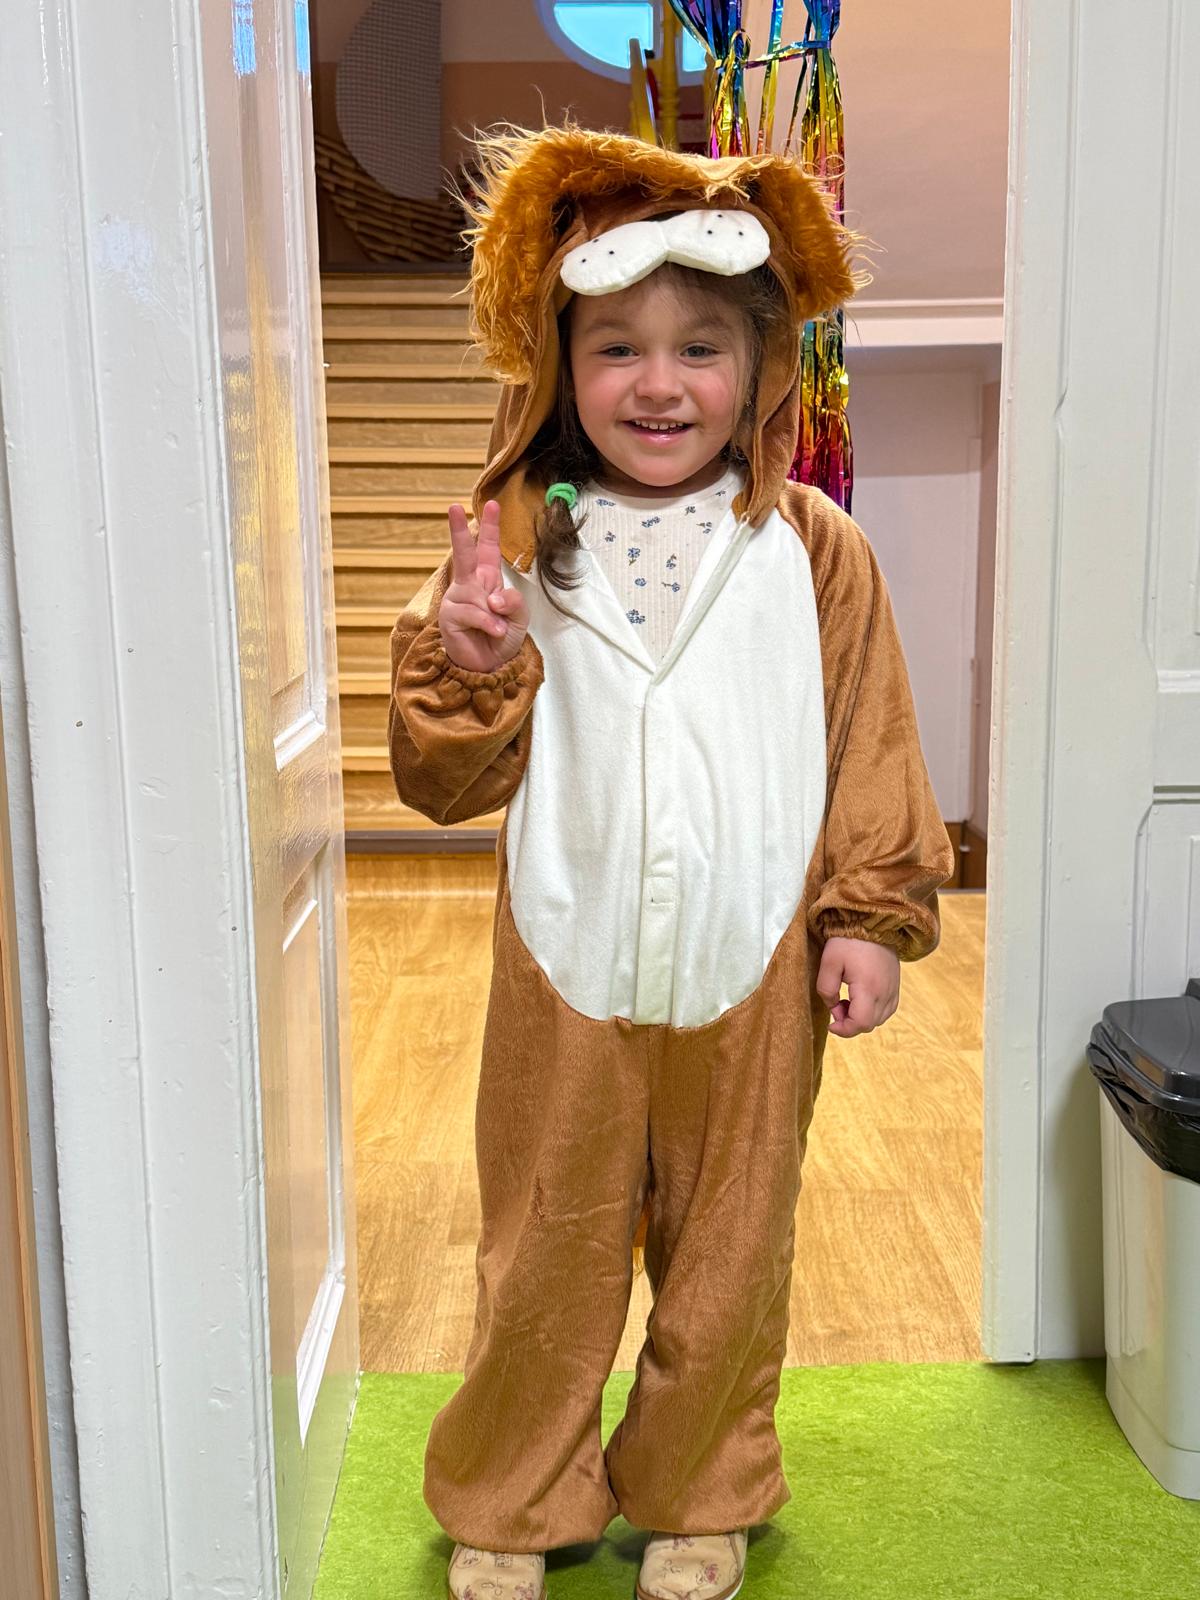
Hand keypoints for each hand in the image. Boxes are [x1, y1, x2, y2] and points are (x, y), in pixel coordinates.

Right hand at [439, 500, 529, 671]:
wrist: (490, 666)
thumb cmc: (501, 639)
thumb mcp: (520, 618)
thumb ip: (515, 602)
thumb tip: (493, 597)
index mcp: (487, 580)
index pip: (488, 549)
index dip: (490, 527)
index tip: (492, 504)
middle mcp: (469, 585)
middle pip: (464, 554)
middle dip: (459, 530)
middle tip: (452, 506)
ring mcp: (457, 599)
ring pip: (478, 594)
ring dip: (494, 614)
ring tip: (496, 629)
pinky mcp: (449, 616)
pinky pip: (474, 612)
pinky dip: (488, 623)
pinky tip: (492, 632)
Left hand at [816, 936, 899, 1037]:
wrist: (873, 921)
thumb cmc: (848, 940)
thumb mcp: (829, 962)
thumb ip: (826, 988)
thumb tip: (832, 1005)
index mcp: (869, 988)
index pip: (861, 1023)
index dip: (844, 1030)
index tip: (831, 1024)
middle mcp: (885, 993)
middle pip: (870, 1024)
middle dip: (850, 1023)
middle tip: (836, 1005)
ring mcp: (893, 989)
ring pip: (879, 1018)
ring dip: (861, 1017)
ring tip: (847, 1000)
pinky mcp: (896, 984)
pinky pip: (887, 1008)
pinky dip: (873, 1010)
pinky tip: (861, 997)